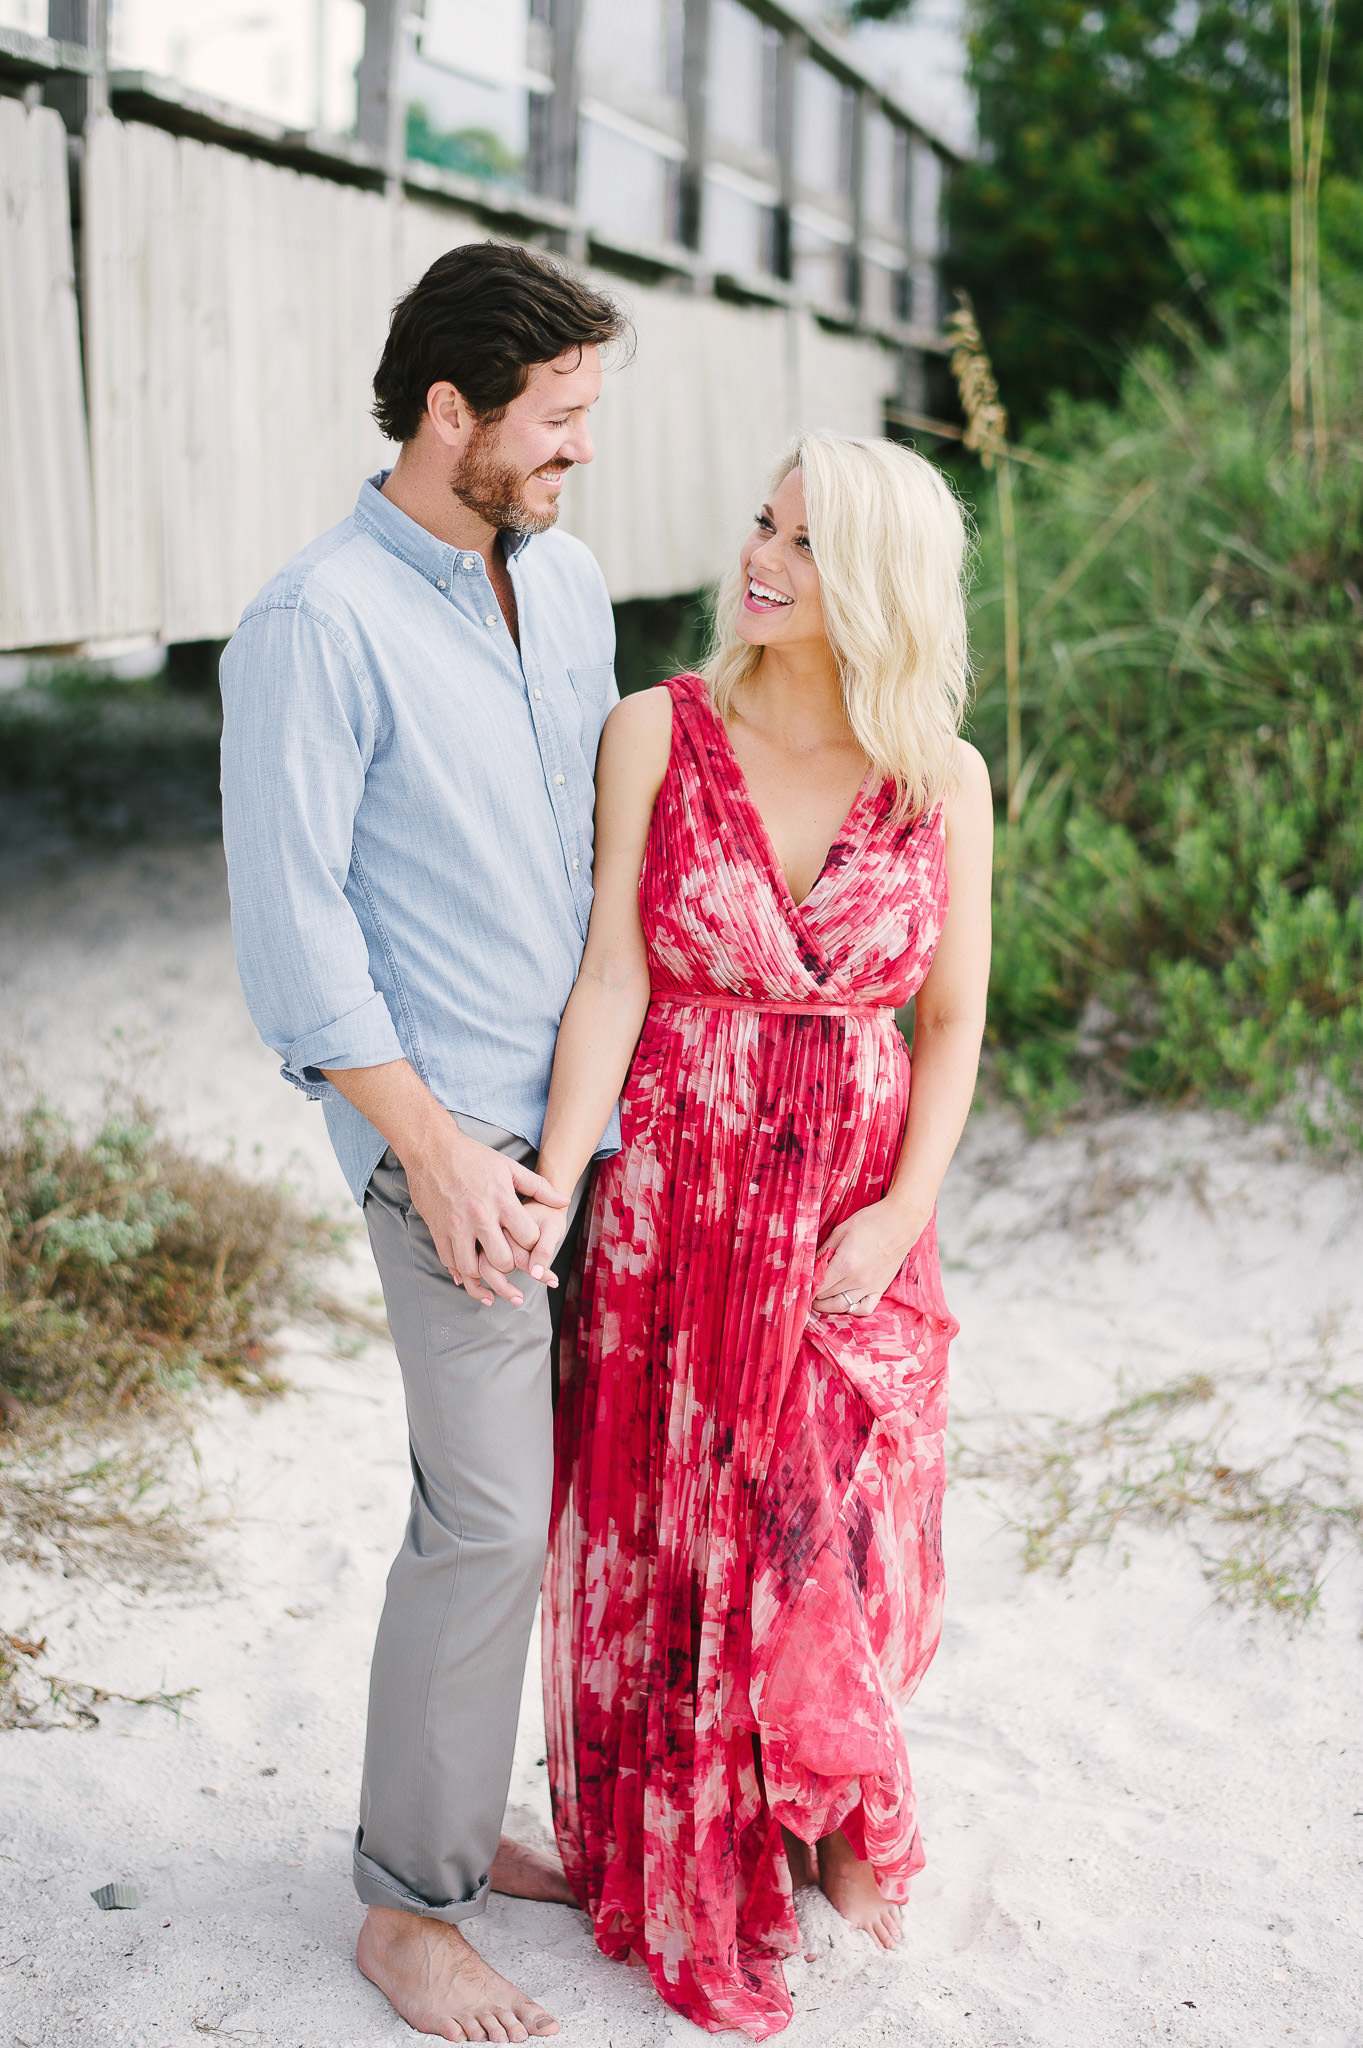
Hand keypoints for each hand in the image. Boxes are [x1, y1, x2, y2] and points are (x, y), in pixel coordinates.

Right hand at [404, 1125, 566, 1307]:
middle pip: (501, 1260)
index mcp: (501, 1200)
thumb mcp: (509, 1167)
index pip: (527, 1237)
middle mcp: (479, 1216)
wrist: (432, 1149)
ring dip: (483, 1276)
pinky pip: (449, 1261)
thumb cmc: (474, 1156)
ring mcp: (456, 1225)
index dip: (532, 1245)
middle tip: (510, 1261)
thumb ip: (539, 1187)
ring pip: (472, 1268)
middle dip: (510, 1266)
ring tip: (491, 1276)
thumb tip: (564, 1201)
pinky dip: (459, 1272)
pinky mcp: (438, 1229)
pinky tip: (468, 1273)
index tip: (529, 1243)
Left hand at [812, 1198, 927, 1318]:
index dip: (805, 1287)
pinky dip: (851, 1309)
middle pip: (827, 1297)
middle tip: (805, 1288)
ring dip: (827, 1305)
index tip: (798, 1285)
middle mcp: (857, 1280)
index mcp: (845, 1264)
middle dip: (813, 1295)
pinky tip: (843, 1301)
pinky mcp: (881, 1288)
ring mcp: (870, 1287)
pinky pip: (864, 1309)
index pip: (818, 1286)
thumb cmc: (870, 1221)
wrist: (901, 1221)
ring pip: (842, 1306)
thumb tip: (809, 1265)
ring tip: (819, 1297)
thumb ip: (824, 1250)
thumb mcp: (840, 1230)